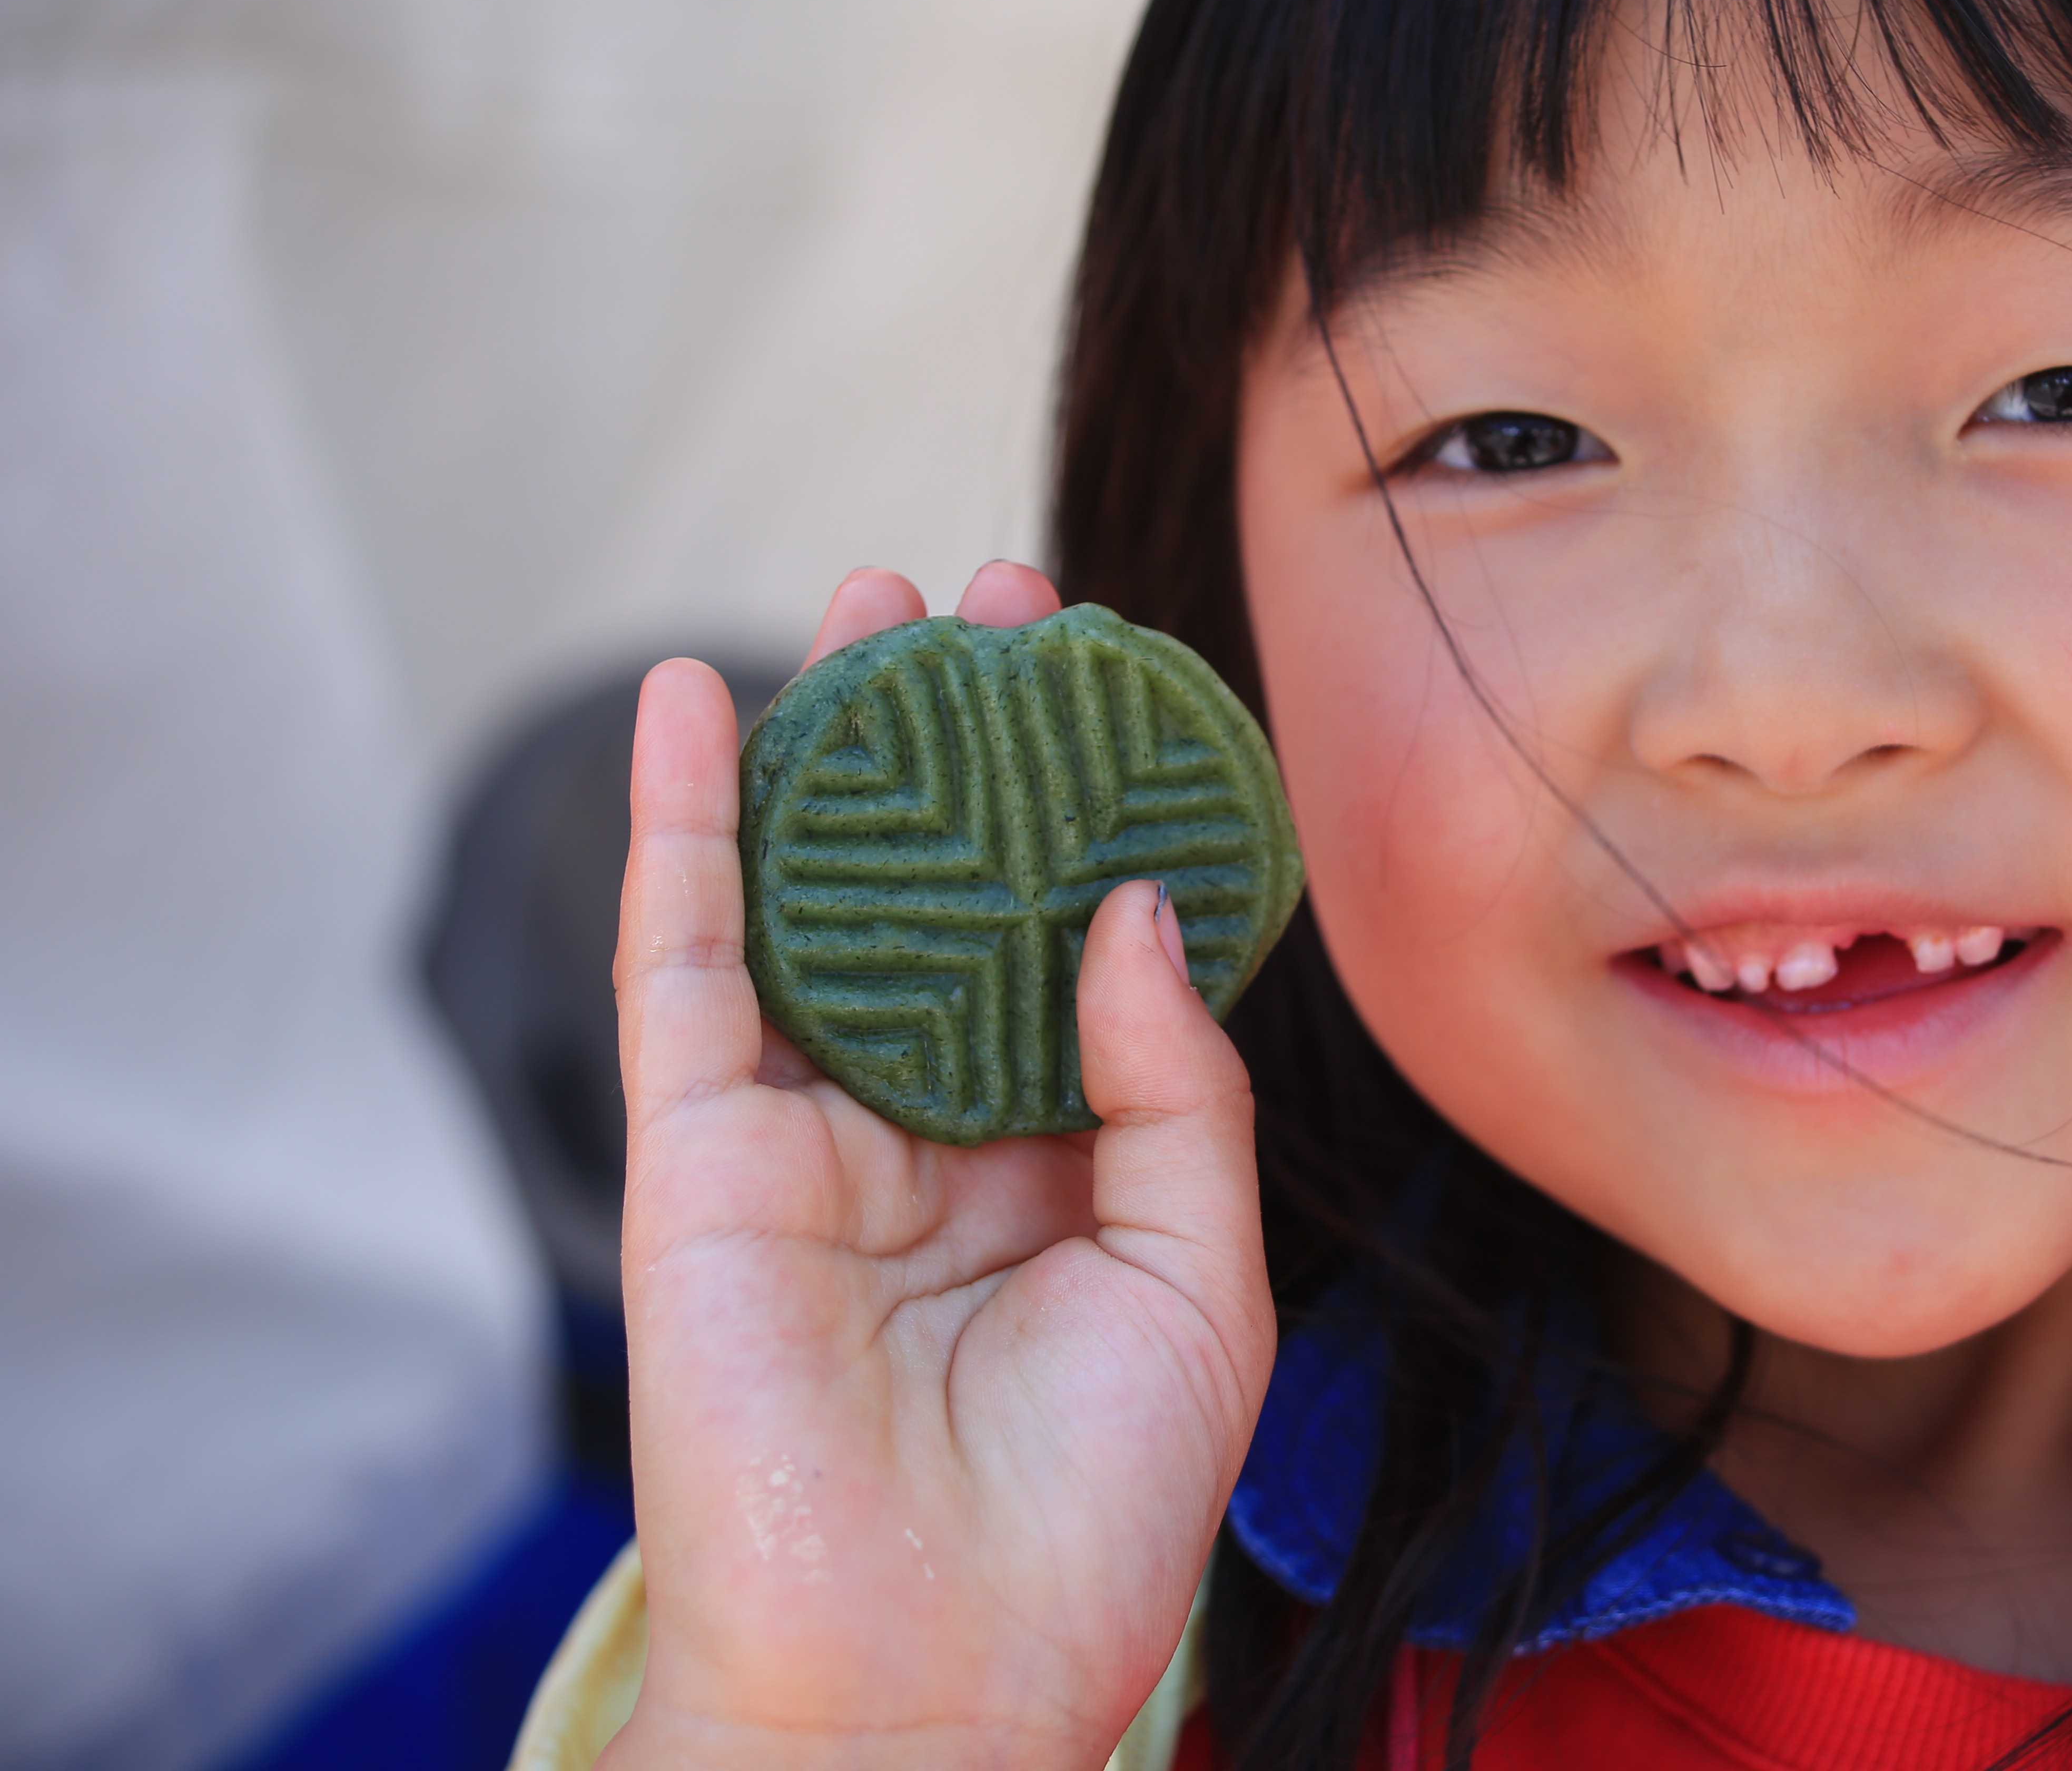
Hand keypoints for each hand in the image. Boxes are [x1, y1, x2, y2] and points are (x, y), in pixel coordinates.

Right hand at [600, 564, 1274, 1770]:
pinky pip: (678, 961)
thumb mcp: (1199, 1276)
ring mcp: (806, 1135)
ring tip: (873, 601)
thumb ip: (1169, 1083)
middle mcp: (928, 1132)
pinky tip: (698, 699)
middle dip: (968, 753)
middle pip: (940, 899)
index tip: (1126, 696)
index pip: (1067, 952)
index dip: (1092, 821)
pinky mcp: (700, 1154)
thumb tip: (1125, 904)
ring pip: (809, 900)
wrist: (935, 1673)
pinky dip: (682, 824)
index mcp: (1053, 1163)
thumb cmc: (1088, 1508)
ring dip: (831, 748)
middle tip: (1002, 605)